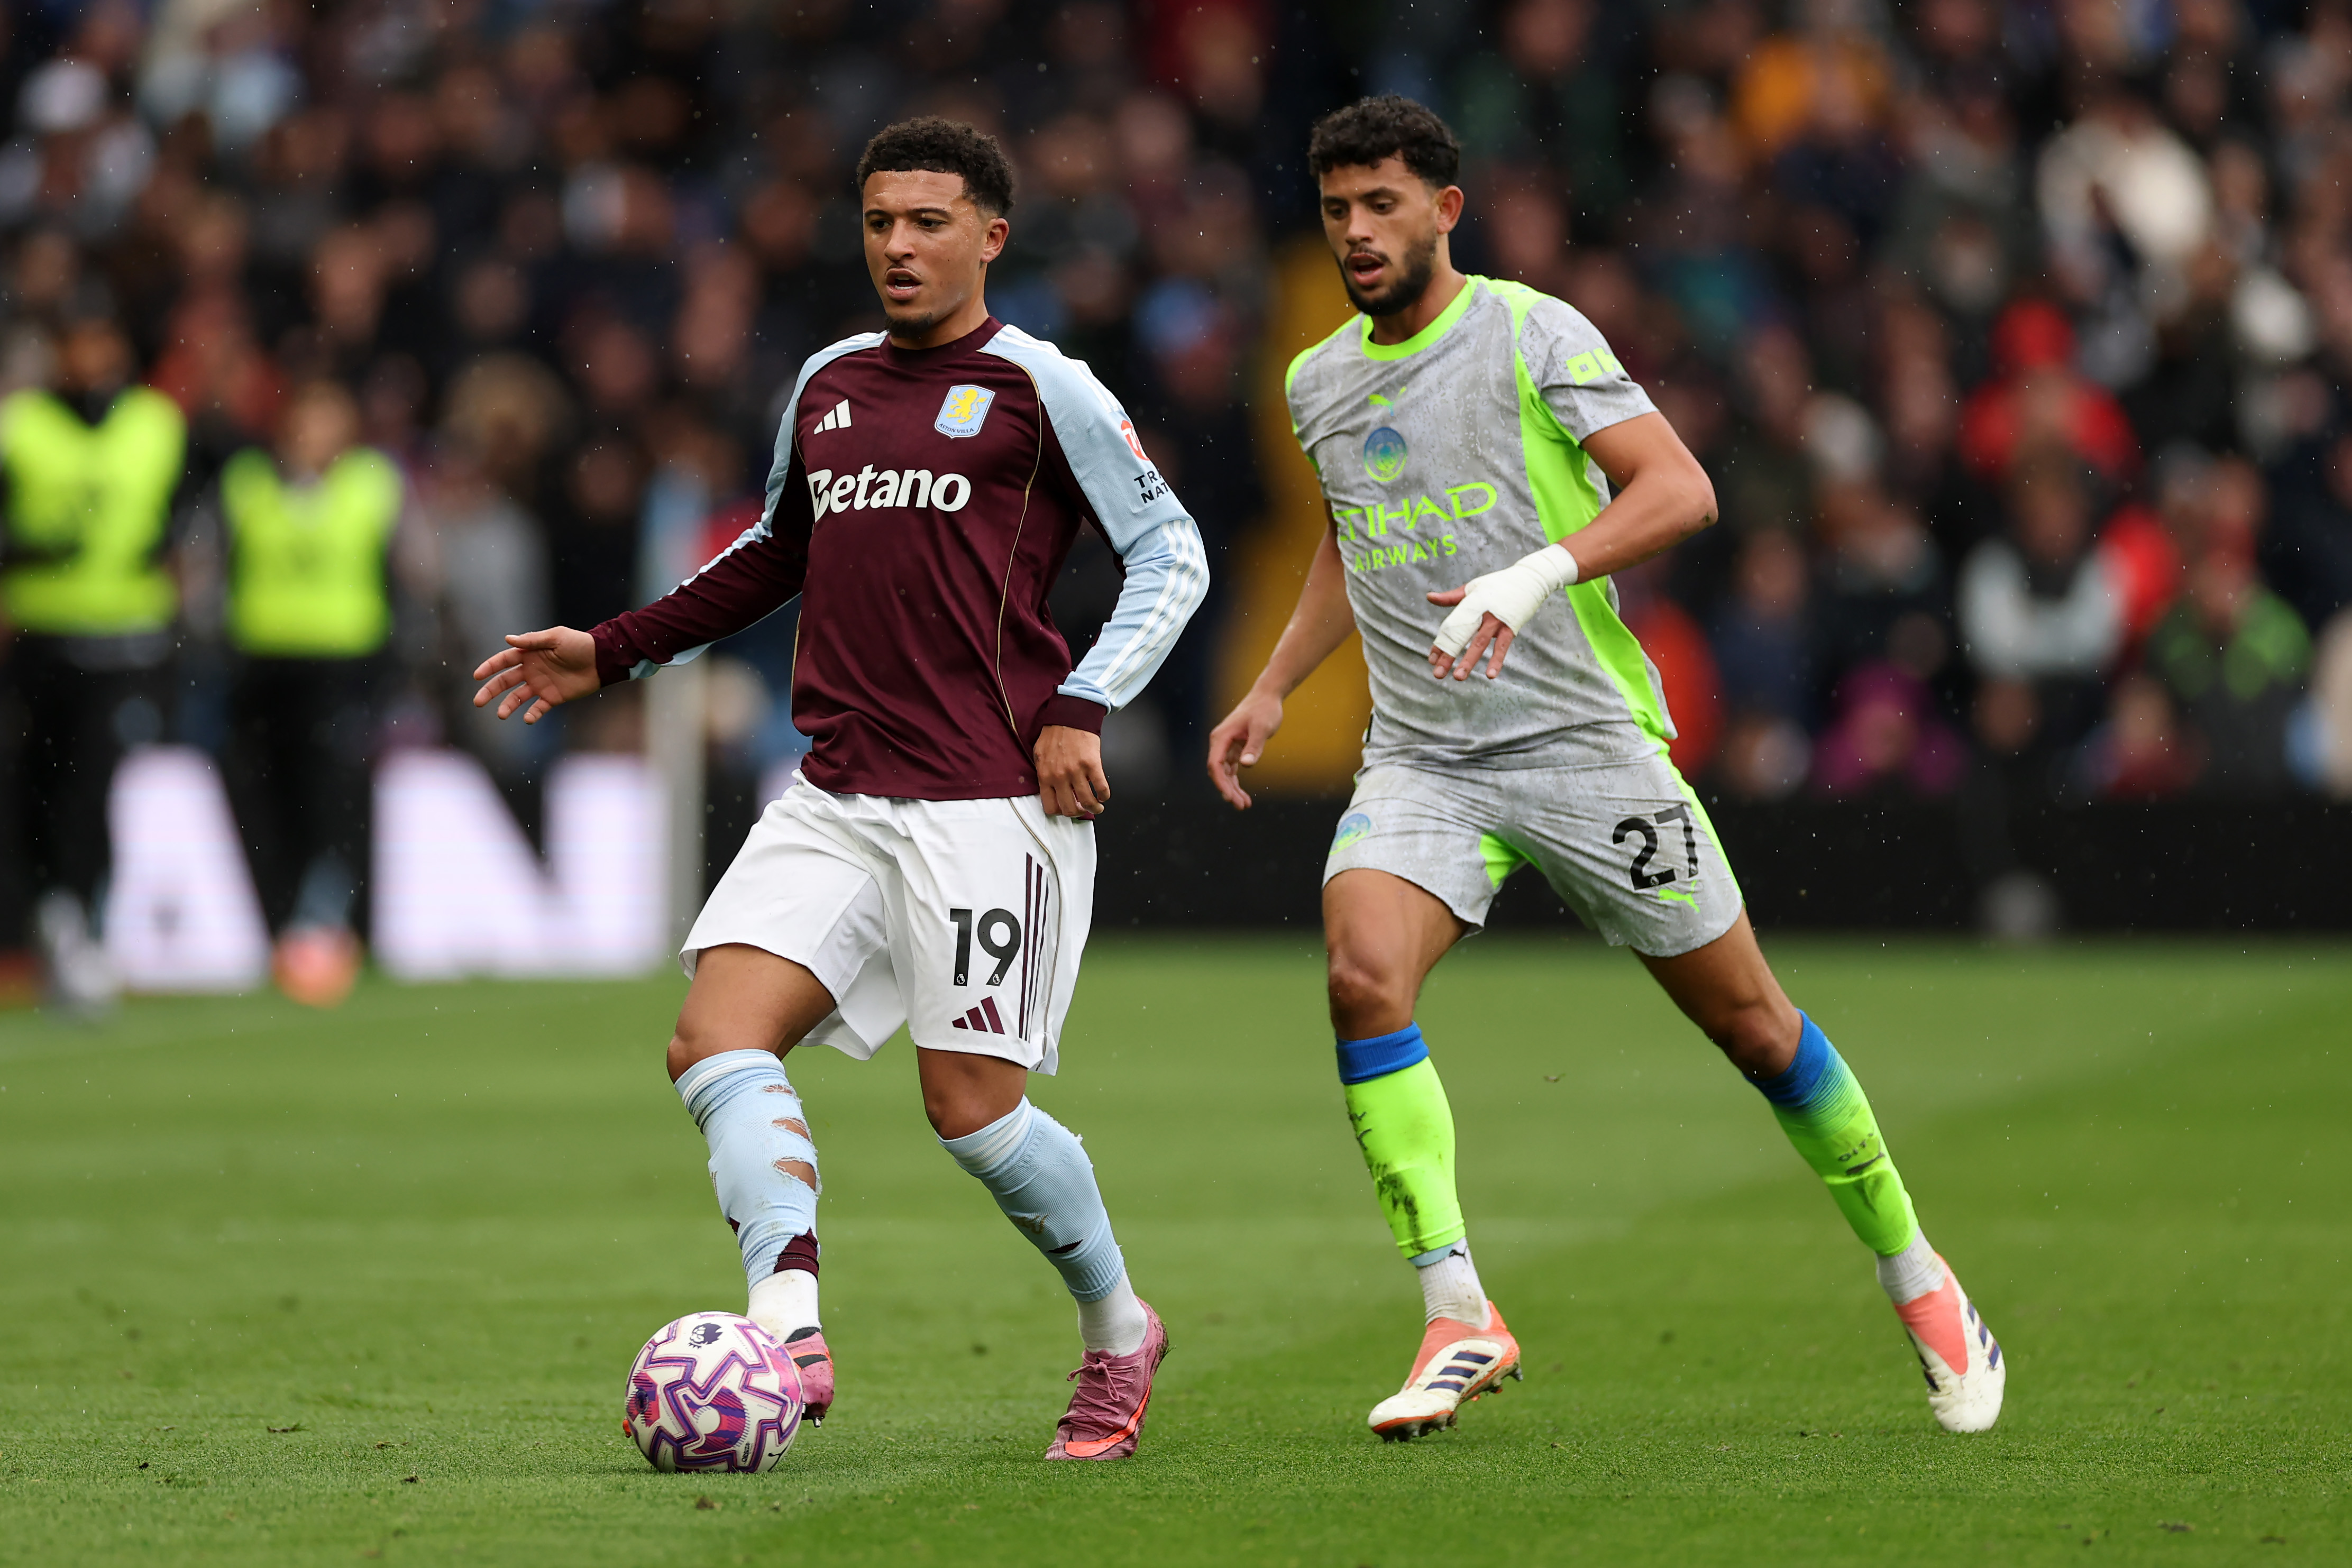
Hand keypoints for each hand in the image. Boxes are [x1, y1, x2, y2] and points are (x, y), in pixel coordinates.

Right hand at [472, 627, 600, 723]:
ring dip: (508, 706)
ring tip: (501, 714)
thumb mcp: (556, 637)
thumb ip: (533, 640)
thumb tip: (508, 639)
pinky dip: (532, 714)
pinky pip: (538, 708)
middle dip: (490, 691)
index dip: (489, 668)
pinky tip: (528, 718)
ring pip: (517, 697)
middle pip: (505, 681)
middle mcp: (531, 670)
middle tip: (478, 702)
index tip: (477, 676)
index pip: (503, 661)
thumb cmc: (579, 644)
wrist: (601, 660)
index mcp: (529, 654)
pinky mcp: (552, 698)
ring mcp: (540, 685)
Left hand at [1035, 725, 1109, 818]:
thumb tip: (1051, 790)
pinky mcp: (1092, 764)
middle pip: (1070, 809)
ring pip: (1087, 802)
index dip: (1060, 812)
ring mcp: (1076, 771)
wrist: (1069, 716)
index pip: (1051, 807)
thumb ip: (1044, 774)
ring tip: (1098, 807)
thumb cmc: (1054, 734)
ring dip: (1095, 808)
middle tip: (1083, 810)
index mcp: (1045, 775)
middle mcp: (1060, 776)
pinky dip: (1104, 795)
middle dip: (1078, 813)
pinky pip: (1101, 788)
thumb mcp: (1039, 756)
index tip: (1066, 809)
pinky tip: (1104, 795)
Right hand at [1206, 687, 1283, 809]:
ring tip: (1245, 805)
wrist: (1267, 697)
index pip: (1215, 764)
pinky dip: (1236, 782)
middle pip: (1218, 772)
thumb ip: (1254, 746)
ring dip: (1232, 789)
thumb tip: (1246, 764)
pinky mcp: (1235, 748)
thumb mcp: (1262, 727)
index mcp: (1221, 737)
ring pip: (1225, 773)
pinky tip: (1244, 795)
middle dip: (1228, 790)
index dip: (1220, 783)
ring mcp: (1226, 746)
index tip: (1230, 797)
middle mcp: (1220, 743)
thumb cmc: (1264, 710)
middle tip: (1242, 806)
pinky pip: (1231, 769)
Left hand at [1427, 545, 1577, 681]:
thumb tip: (1428, 597)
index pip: (1450, 626)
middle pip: (1461, 636)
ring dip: (1468, 661)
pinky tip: (1491, 675)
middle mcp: (1481, 613)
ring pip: (1479, 643)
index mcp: (1469, 604)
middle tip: (1437, 674)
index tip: (1431, 659)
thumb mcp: (1472, 588)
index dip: (1440, 643)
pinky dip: (1497, 661)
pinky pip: (1502, 646)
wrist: (1529, 579)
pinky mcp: (1511, 627)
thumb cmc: (1498, 584)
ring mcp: (1496, 620)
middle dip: (1448, 656)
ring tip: (1458, 677)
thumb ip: (1451, 598)